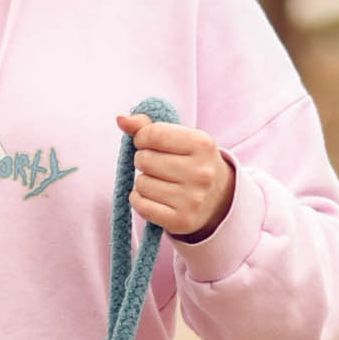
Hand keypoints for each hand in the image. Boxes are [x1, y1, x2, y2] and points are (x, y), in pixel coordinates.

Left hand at [117, 113, 235, 240]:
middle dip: (143, 160)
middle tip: (157, 165)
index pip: (153, 134)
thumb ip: (147, 126)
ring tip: (159, 182)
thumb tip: (121, 119)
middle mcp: (202, 172)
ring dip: (142, 182)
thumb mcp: (178, 138)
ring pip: (141, 184)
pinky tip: (154, 197)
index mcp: (202, 144)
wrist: (217, 196)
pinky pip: (141, 206)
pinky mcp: (182, 220)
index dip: (141, 138)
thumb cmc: (189, 160)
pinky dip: (139, 200)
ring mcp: (193, 199)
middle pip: (144, 160)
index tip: (147, 143)